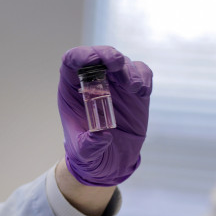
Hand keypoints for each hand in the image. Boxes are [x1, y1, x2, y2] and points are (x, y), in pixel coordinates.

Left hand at [57, 46, 151, 185]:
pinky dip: (144, 77)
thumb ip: (89, 146)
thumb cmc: (89, 153)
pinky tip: (142, 93)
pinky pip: (141, 72)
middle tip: (118, 66)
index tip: (94, 60)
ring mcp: (115, 83)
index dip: (81, 55)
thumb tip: (101, 136)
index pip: (71, 60)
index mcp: (72, 89)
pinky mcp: (134, 90)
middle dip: (108, 55)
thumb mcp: (85, 153)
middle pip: (99, 54)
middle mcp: (93, 81)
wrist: (109, 161)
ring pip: (122, 62)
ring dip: (129, 70)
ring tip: (134, 89)